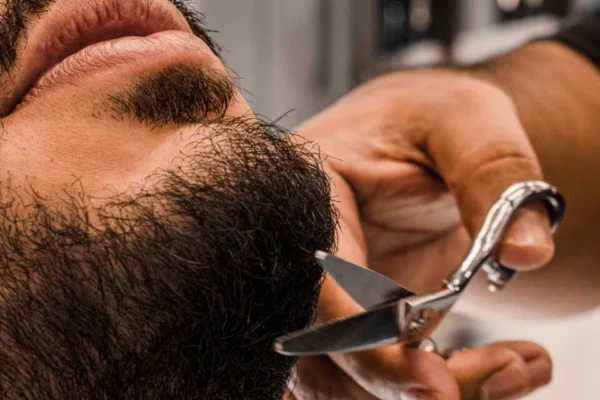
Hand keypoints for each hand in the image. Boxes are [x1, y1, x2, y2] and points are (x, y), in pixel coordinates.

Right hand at [291, 70, 554, 399]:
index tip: (433, 383)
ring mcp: (323, 293)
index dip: (364, 343)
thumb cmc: (428, 118)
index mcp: (305, 194)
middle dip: (399, 383)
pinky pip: (376, 375)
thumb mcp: (467, 119)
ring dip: (423, 392)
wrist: (417, 139)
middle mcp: (300, 254)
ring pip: (343, 380)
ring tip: (514, 367)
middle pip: (318, 354)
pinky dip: (437, 388)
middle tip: (499, 374)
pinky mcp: (354, 320)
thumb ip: (494, 172)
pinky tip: (501, 369)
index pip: (314, 288)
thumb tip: (525, 253)